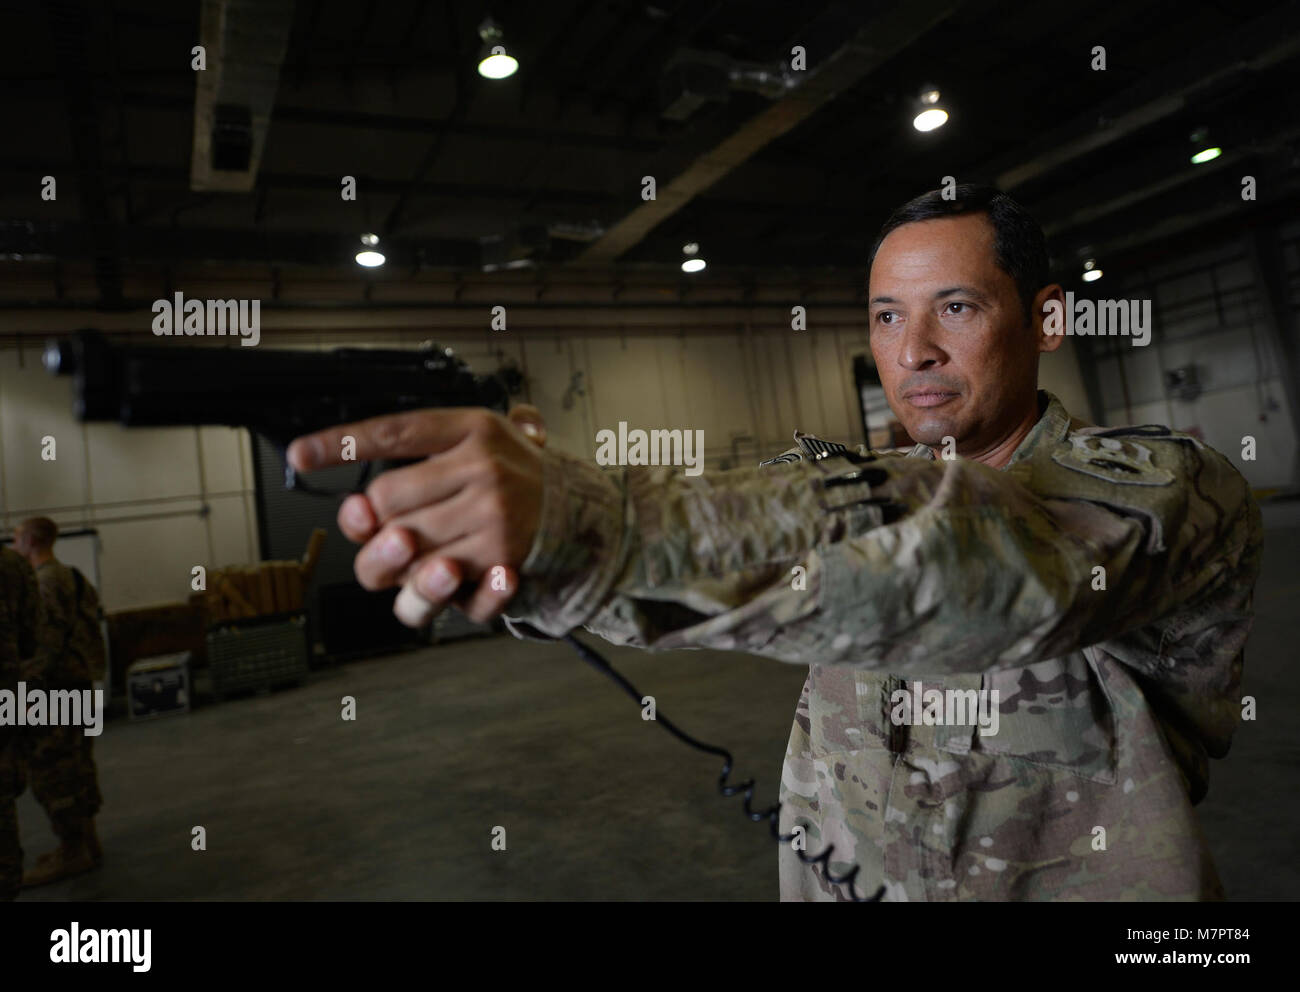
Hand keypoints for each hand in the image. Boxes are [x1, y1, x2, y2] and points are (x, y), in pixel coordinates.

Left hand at [286, 405, 548, 627]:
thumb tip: (363, 506)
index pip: (396, 431)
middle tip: (389, 531)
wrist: (579, 514)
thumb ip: (422, 460)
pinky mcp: (499, 557)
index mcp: (471, 429)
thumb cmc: (518, 478)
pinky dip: (436, 588)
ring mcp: (490, 514)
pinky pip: (441, 582)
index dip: (341, 442)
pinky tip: (454, 573)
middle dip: (375, 526)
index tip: (301, 453)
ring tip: (418, 553)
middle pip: (385, 502)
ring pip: (403, 548)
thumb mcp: (481, 442)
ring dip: (399, 561)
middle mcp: (480, 467)